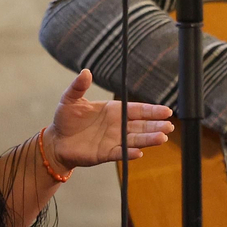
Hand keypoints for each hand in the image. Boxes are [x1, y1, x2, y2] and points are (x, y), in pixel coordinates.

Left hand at [48, 69, 174, 171]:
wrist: (57, 141)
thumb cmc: (66, 119)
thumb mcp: (70, 99)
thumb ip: (78, 87)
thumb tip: (85, 72)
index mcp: (114, 111)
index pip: (137, 110)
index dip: (152, 111)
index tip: (166, 111)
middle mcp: (118, 126)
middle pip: (142, 126)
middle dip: (156, 126)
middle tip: (169, 126)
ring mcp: (114, 140)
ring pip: (135, 140)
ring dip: (148, 139)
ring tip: (162, 138)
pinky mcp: (106, 154)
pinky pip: (120, 153)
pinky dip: (130, 153)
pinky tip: (139, 152)